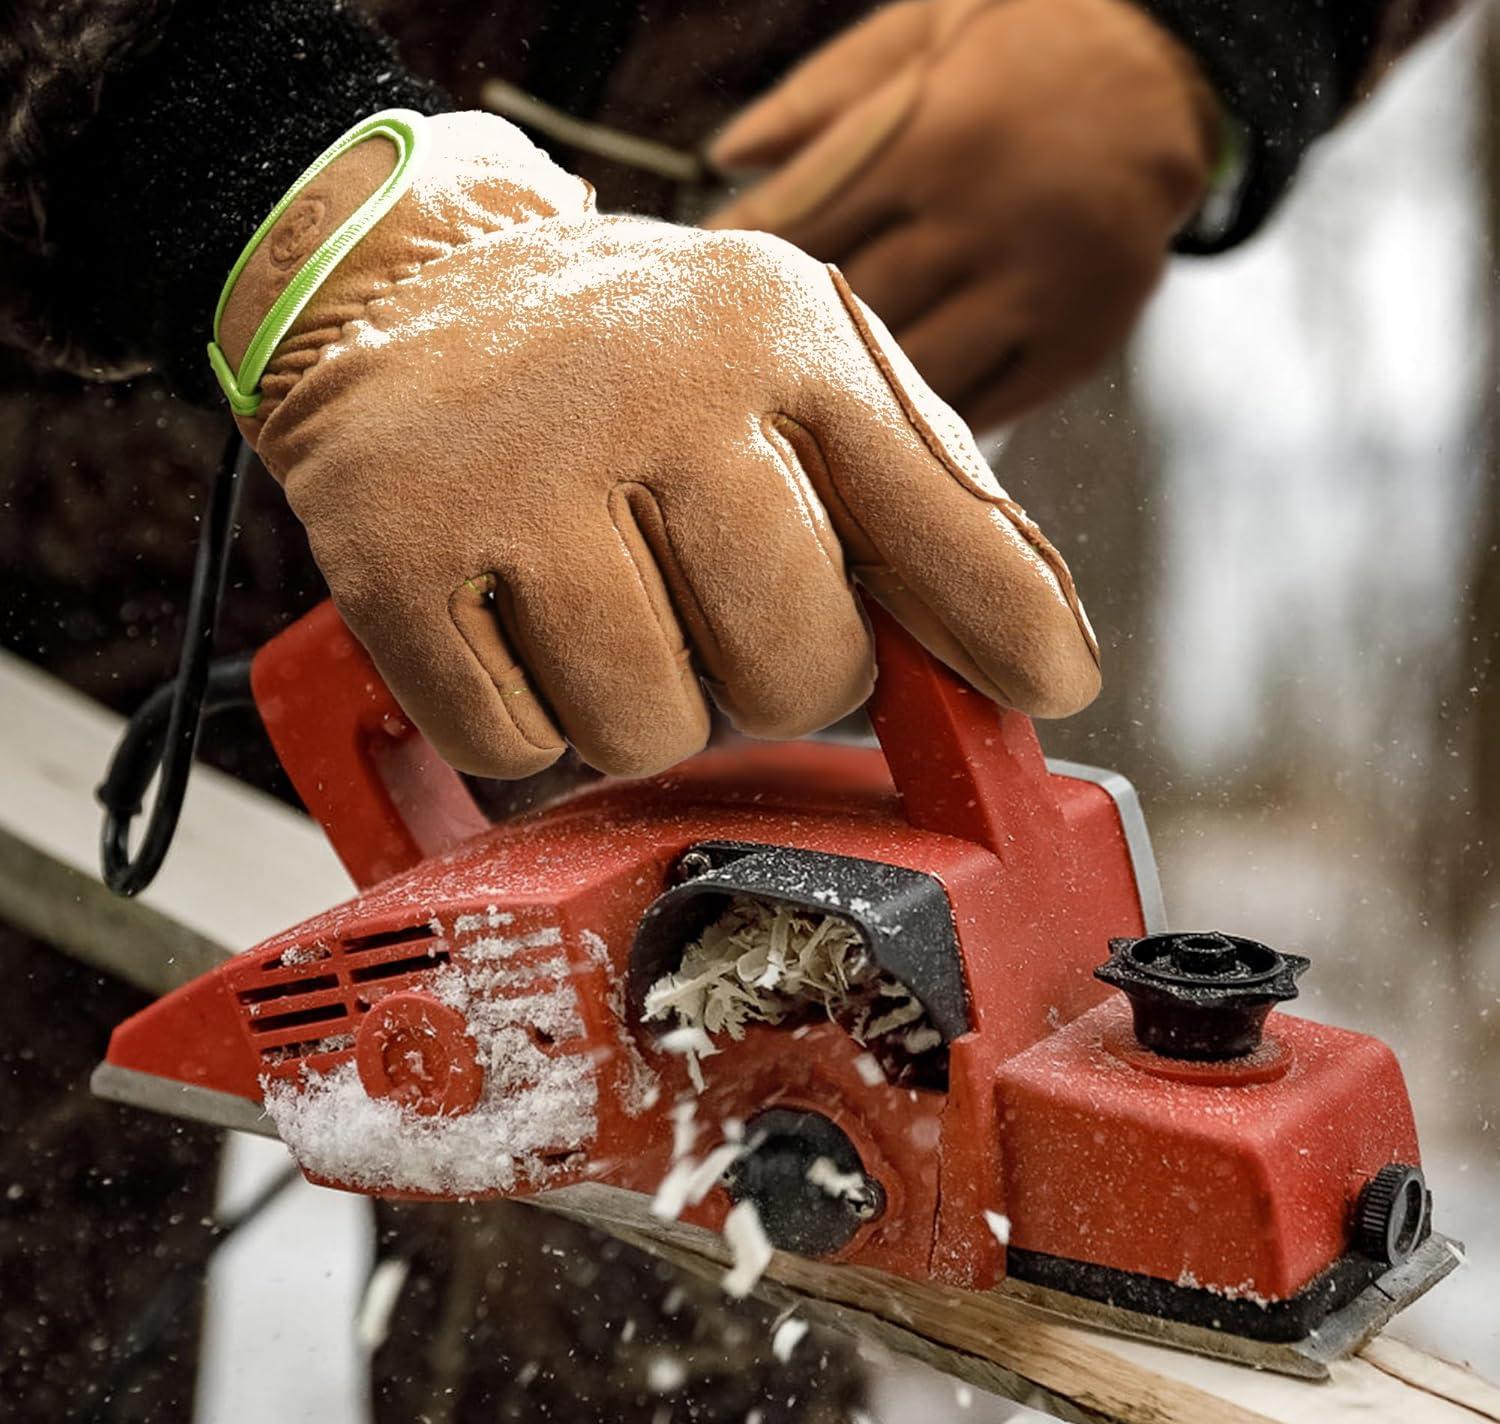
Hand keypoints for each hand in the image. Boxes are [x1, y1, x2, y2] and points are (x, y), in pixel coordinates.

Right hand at [218, 112, 1097, 779]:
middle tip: (707, 601)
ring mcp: (513, 478)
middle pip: (795, 674)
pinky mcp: (391, 560)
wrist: (407, 285)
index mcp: (775, 338)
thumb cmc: (630, 360)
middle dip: (768, 677)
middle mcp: (652, 394)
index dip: (1005, 631)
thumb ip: (922, 500)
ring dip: (636, 703)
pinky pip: (512, 746)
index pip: (941, 523)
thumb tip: (1038, 667)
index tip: (1047, 690)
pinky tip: (507, 618)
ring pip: (646, 732)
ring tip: (597, 599)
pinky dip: (522, 716)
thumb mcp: (793, 363)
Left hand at [709, 0, 1217, 427]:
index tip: (696, 292)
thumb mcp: (922, 30)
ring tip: (803, 407)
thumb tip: (721, 156)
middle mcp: (983, 223)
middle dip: (785, 338)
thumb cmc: (1027, 41)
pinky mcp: (1078, 341)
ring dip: (853, 394)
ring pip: (915, 372)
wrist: (1174, 71)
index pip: (805, 227)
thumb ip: (822, 95)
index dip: (742, 265)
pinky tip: (885, 427)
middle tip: (731, 368)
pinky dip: (929, 423)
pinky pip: (987, 405)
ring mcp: (1035, 290)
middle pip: (852, 310)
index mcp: (931, 142)